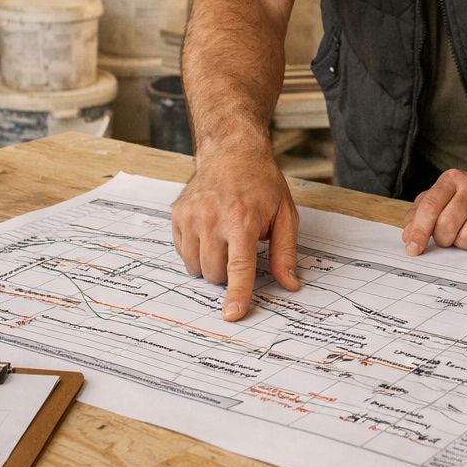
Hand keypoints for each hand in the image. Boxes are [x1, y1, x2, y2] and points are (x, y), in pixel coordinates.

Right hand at [171, 148, 300, 320]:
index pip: (238, 267)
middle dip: (227, 274)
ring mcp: (190, 217)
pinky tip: (209, 233)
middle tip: (239, 250)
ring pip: (195, 267)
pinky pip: (182, 253)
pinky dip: (196, 252)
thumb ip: (285, 253)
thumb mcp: (285, 215)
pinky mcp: (177, 215)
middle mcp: (212, 219)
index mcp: (242, 220)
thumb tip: (289, 285)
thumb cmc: (261, 184)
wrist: (232, 152)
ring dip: (210, 265)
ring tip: (224, 240)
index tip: (232, 314)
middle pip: (214, 274)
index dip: (237, 294)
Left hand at [400, 169, 466, 255]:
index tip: (413, 249)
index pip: (430, 206)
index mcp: (452, 179)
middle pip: (448, 225)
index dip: (419, 231)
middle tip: (449, 238)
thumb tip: (408, 237)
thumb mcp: (441, 200)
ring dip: (464, 244)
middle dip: (444, 240)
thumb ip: (420, 215)